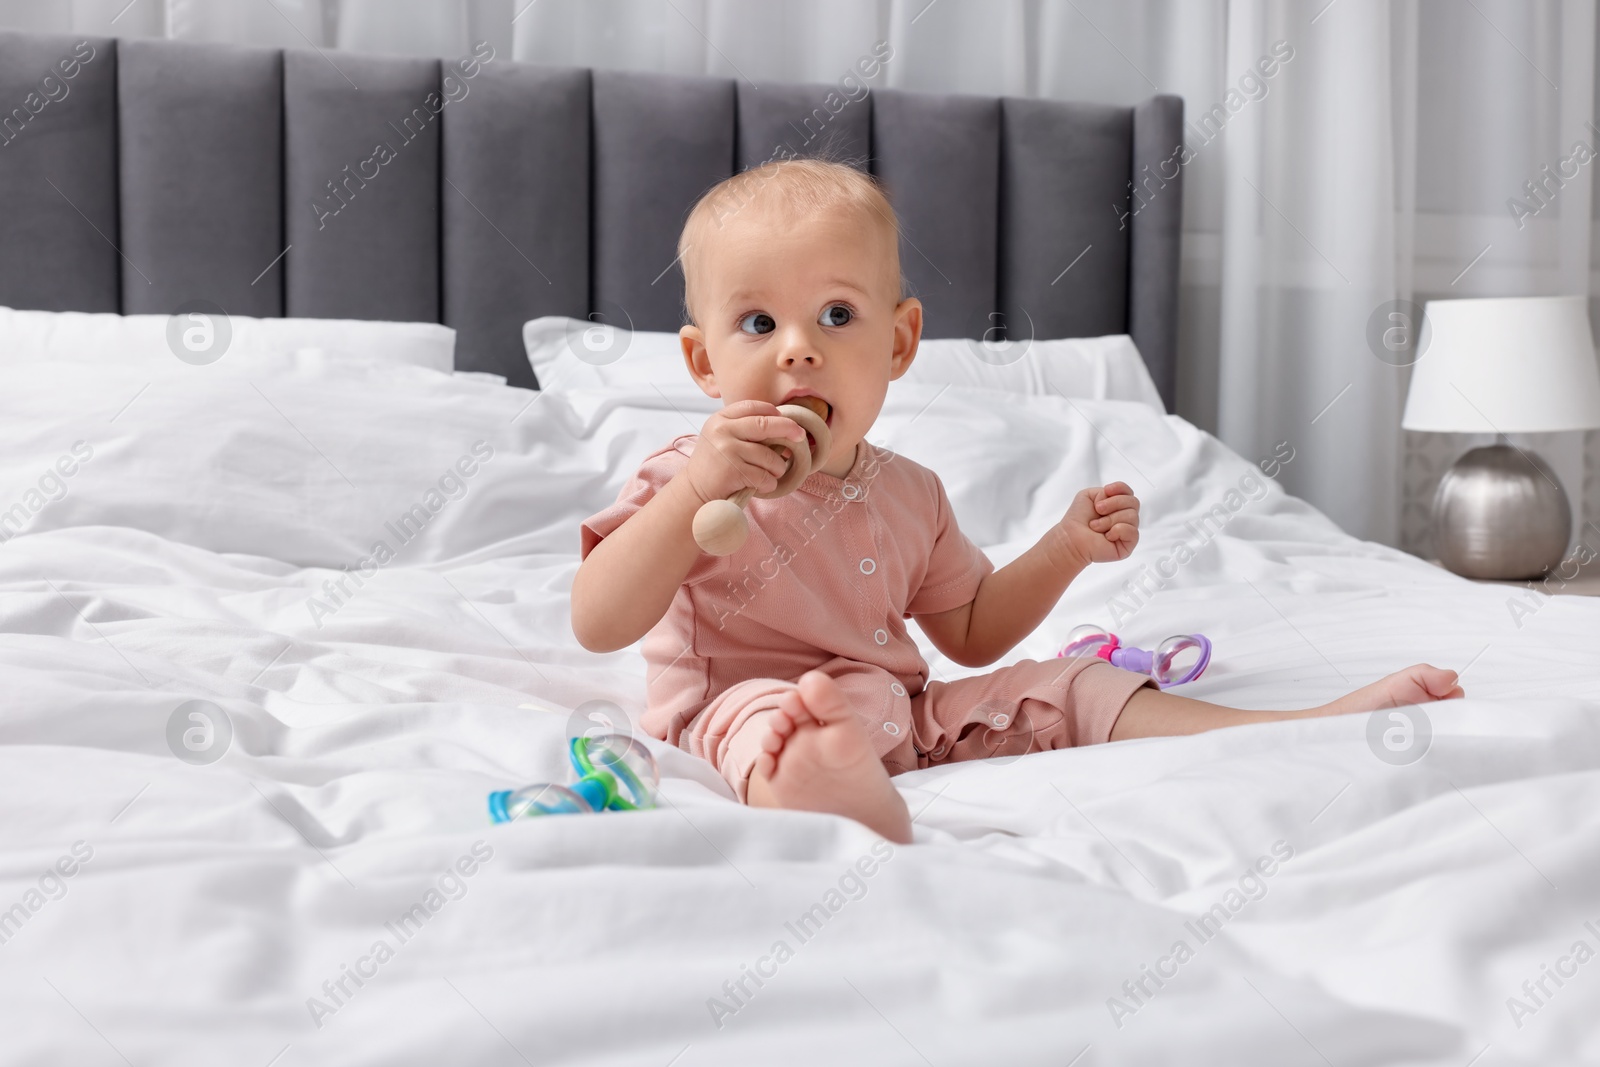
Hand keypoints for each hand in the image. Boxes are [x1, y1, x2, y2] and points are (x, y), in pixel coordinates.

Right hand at [681, 400, 805, 505]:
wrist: (694, 490)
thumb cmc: (715, 464)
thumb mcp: (722, 437)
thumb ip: (744, 428)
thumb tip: (783, 423)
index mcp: (720, 419)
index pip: (753, 407)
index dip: (774, 412)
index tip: (787, 420)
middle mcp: (722, 431)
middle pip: (765, 425)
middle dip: (788, 429)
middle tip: (800, 435)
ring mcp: (727, 450)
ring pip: (769, 455)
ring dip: (777, 467)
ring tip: (772, 473)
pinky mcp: (733, 471)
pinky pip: (764, 475)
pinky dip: (769, 483)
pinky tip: (763, 485)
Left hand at [1056, 481, 1139, 568]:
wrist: (1071, 538)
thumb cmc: (1078, 520)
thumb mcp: (1088, 495)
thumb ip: (1105, 491)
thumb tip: (1117, 497)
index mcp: (1116, 505)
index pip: (1129, 492)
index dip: (1121, 488)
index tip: (1107, 490)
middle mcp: (1124, 517)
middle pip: (1134, 502)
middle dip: (1114, 503)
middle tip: (1098, 509)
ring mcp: (1127, 531)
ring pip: (1133, 516)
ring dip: (1110, 519)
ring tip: (1096, 526)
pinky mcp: (1128, 545)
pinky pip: (1133, 532)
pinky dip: (1118, 531)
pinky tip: (1107, 536)